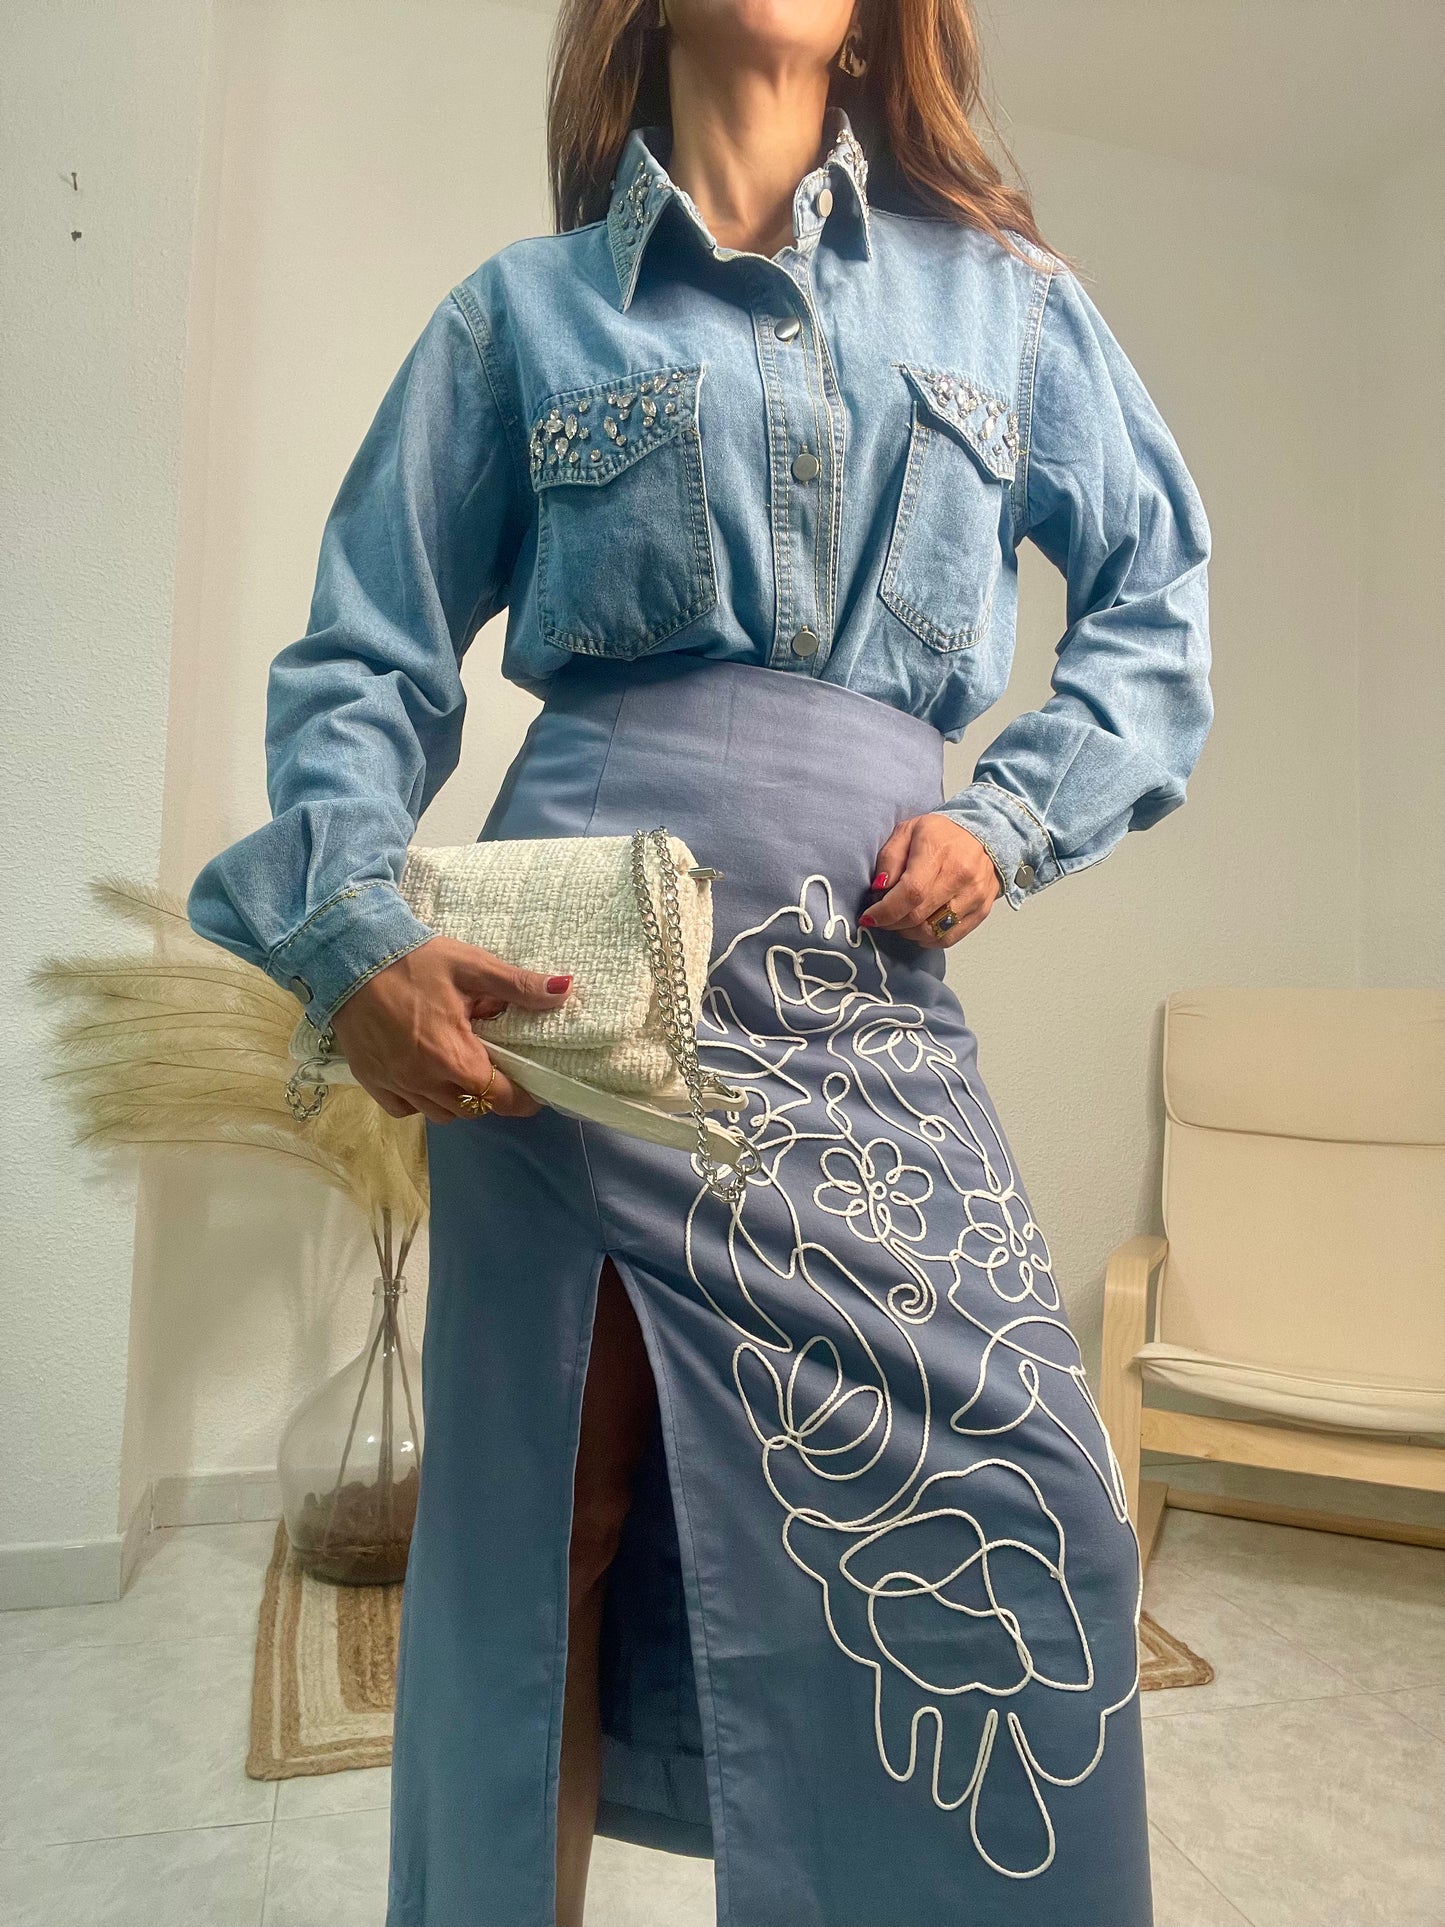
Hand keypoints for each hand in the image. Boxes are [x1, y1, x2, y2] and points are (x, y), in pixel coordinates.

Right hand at [327, 937, 572, 1122]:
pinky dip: (422, 1102)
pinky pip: (406, 1110)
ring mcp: (396, 1085)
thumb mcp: (471, 965)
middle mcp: (425, 1082)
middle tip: (498, 1071)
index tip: (533, 1090)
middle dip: (491, 1096)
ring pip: (440, 1114)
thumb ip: (517, 985)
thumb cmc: (413, 960)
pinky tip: (427, 1076)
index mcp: (453, 1057)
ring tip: (463, 1072)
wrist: (346, 957)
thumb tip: (564, 990)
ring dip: (458, 1101)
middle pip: (473, 1110)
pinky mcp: (372, 1082)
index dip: (523, 1099)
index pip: (500, 1099)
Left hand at [860, 814, 1002, 947]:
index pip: (911, 893)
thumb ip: (890, 858)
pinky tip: (919, 927)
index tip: (869, 917)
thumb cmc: (941, 833)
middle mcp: (960, 875)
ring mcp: (974, 895)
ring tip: (900, 920)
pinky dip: (928, 939)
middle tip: (882, 917)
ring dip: (908, 932)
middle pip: (919, 916)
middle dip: (892, 923)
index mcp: (938, 852)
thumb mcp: (907, 831)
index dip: (886, 911)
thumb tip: (879, 889)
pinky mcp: (981, 910)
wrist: (984, 834)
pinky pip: (949, 938)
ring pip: (933, 931)